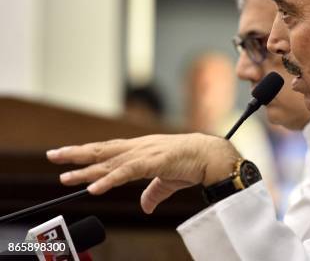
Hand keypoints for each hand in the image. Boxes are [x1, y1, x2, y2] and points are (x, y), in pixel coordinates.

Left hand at [46, 133, 240, 213]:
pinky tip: (93, 188)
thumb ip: (152, 193)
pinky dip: (108, 180)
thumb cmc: (191, 164)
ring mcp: (144, 153)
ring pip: (108, 162)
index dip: (87, 154)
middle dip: (76, 154)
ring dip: (85, 170)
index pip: (108, 151)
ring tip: (64, 176)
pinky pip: (125, 172)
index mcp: (140, 150)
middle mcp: (138, 148)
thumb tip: (145, 206)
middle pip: (101, 151)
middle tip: (52, 156)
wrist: (210, 155)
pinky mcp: (152, 161)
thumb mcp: (166, 181)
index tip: (67, 157)